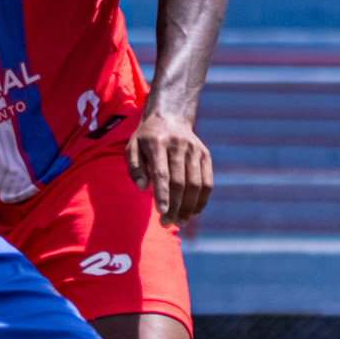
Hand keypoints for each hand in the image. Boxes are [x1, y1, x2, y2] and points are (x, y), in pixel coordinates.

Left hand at [129, 102, 213, 225]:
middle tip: (167, 222)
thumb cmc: (147, 138)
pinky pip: (207, 182)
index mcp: (157, 143)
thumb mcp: (132, 147)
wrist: (170, 115)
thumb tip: (141, 188)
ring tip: (181, 221)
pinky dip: (202, 200)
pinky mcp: (205, 155)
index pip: (161, 173)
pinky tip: (194, 212)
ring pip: (195, 184)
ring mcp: (194, 150)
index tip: (161, 212)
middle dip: (174, 206)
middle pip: (179, 182)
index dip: (162, 194)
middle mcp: (178, 145)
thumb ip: (134, 167)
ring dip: (189, 206)